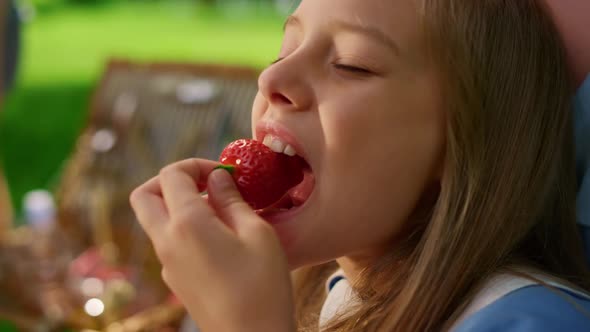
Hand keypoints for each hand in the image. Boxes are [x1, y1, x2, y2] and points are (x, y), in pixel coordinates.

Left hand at [130, 158, 295, 331]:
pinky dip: (184, 228)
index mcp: (186, 225)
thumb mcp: (257, 234)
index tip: (225, 173)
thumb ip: (232, 200)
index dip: (197, 164)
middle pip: (144, 195)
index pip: (171, 175)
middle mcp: (167, 242)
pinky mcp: (175, 280)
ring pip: (154, 220)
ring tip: (221, 212)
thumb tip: (218, 178)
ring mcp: (167, 264)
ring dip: (178, 205)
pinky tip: (220, 239)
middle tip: (205, 184)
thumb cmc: (262, 287)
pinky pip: (168, 242)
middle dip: (170, 180)